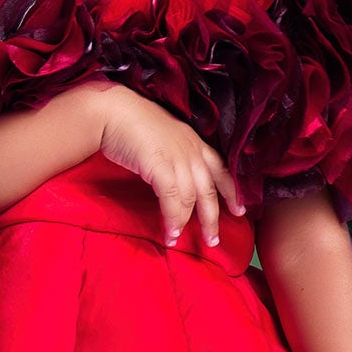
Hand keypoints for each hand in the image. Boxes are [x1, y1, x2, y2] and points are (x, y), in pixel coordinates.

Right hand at [92, 83, 245, 247]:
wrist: (112, 111)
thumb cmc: (130, 122)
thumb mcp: (162, 137)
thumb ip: (173, 155)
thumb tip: (172, 178)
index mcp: (194, 141)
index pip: (221, 168)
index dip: (231, 191)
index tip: (240, 210)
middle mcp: (191, 150)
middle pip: (209, 190)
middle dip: (212, 218)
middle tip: (213, 241)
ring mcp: (177, 158)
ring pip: (192, 198)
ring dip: (185, 223)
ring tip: (177, 240)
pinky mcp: (160, 166)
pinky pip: (172, 200)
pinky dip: (172, 219)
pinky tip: (170, 233)